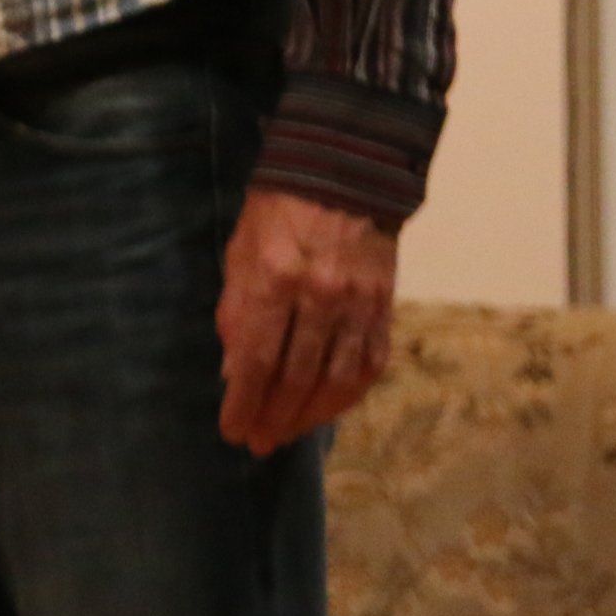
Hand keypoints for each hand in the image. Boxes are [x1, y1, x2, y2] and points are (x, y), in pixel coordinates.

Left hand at [216, 186, 396, 456]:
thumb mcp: (240, 252)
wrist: (342, 173)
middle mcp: (319, 295)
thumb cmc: (277, 212)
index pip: (257, 358)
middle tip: (258, 443)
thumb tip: (233, 373)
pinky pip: (369, 366)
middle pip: (296, 377)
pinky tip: (327, 409)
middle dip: (273, 418)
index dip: (244, 402)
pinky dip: (347, 396)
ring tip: (286, 433)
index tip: (232, 431)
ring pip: (336, 380)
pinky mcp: (383, 306)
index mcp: (275, 277)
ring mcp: (357, 303)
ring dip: (308, 417)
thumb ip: (236, 312)